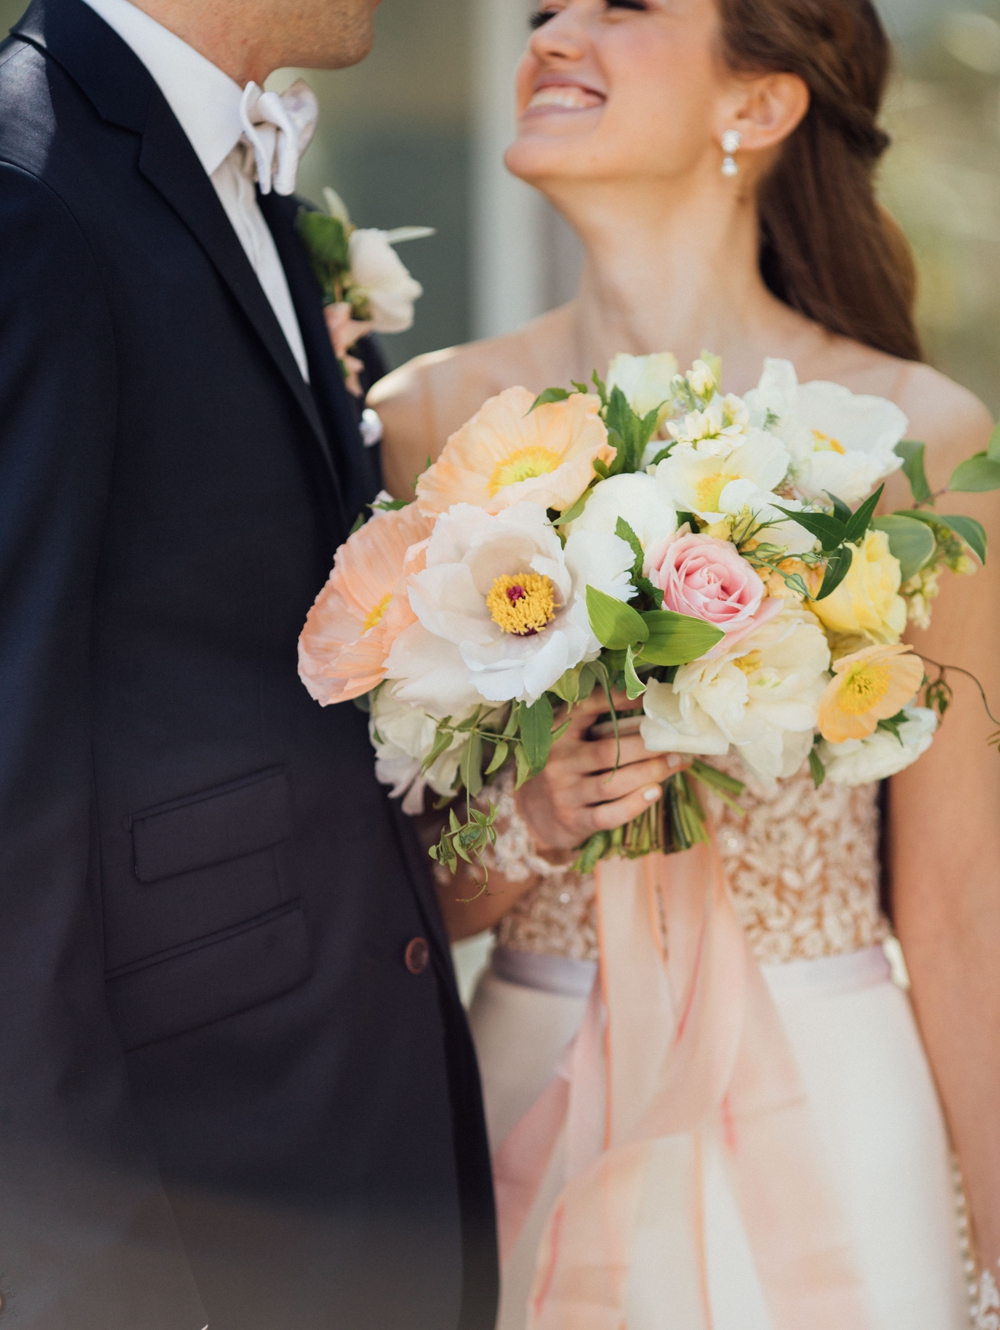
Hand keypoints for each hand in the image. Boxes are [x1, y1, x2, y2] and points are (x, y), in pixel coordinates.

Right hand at [515, 689, 686, 852]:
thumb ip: (596, 723)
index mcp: (558, 733)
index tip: (649, 696)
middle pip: (609, 751)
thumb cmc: (564, 766)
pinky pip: (610, 814)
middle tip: (676, 743)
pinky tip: (655, 792)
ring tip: (675, 763)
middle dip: (648, 746)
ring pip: (613, 783)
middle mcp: (558, 761)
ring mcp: (564, 793)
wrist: (533, 812)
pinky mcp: (574, 821)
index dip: (618, 699)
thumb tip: (650, 704)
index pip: (587, 708)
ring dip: (651, 773)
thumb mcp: (568, 739)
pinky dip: (636, 804)